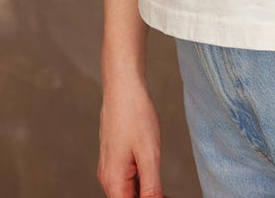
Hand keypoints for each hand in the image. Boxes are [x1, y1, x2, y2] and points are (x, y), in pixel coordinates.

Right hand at [97, 76, 164, 197]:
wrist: (123, 86)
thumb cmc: (135, 115)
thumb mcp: (149, 154)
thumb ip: (151, 186)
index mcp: (113, 181)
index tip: (163, 194)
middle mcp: (108, 177)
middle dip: (147, 197)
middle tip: (166, 190)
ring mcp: (109, 166)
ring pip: (127, 190)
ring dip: (144, 191)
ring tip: (163, 186)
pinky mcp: (114, 156)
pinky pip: (126, 177)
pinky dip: (140, 180)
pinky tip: (152, 171)